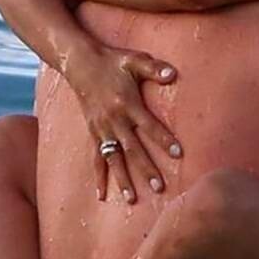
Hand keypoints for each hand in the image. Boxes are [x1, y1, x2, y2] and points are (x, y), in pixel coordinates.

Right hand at [63, 43, 180, 203]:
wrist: (80, 63)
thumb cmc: (112, 61)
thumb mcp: (135, 60)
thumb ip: (154, 68)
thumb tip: (172, 74)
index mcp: (127, 103)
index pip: (149, 125)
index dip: (164, 139)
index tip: (178, 154)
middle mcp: (114, 119)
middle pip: (132, 148)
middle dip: (146, 168)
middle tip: (159, 187)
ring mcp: (102, 128)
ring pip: (114, 158)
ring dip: (122, 179)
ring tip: (132, 199)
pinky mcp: (93, 132)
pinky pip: (96, 157)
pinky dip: (99, 176)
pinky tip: (101, 194)